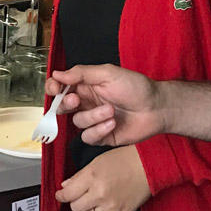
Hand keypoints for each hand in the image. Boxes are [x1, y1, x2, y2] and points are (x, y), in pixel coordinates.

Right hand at [47, 65, 165, 146]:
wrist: (156, 108)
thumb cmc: (136, 87)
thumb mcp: (108, 73)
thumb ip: (81, 73)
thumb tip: (57, 73)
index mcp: (87, 85)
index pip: (61, 86)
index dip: (54, 88)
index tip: (55, 89)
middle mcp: (87, 102)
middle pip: (63, 106)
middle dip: (67, 104)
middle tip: (77, 100)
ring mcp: (93, 120)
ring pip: (77, 122)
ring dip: (93, 116)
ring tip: (111, 111)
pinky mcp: (101, 136)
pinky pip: (88, 137)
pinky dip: (98, 130)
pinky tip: (112, 124)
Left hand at [55, 146, 151, 210]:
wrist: (148, 166)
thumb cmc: (124, 159)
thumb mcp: (97, 161)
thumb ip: (79, 175)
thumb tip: (66, 186)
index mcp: (92, 177)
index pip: (67, 194)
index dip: (61, 195)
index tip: (60, 195)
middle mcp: (100, 194)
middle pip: (76, 207)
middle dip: (75, 201)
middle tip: (79, 195)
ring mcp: (111, 206)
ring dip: (88, 210)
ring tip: (94, 200)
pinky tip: (105, 204)